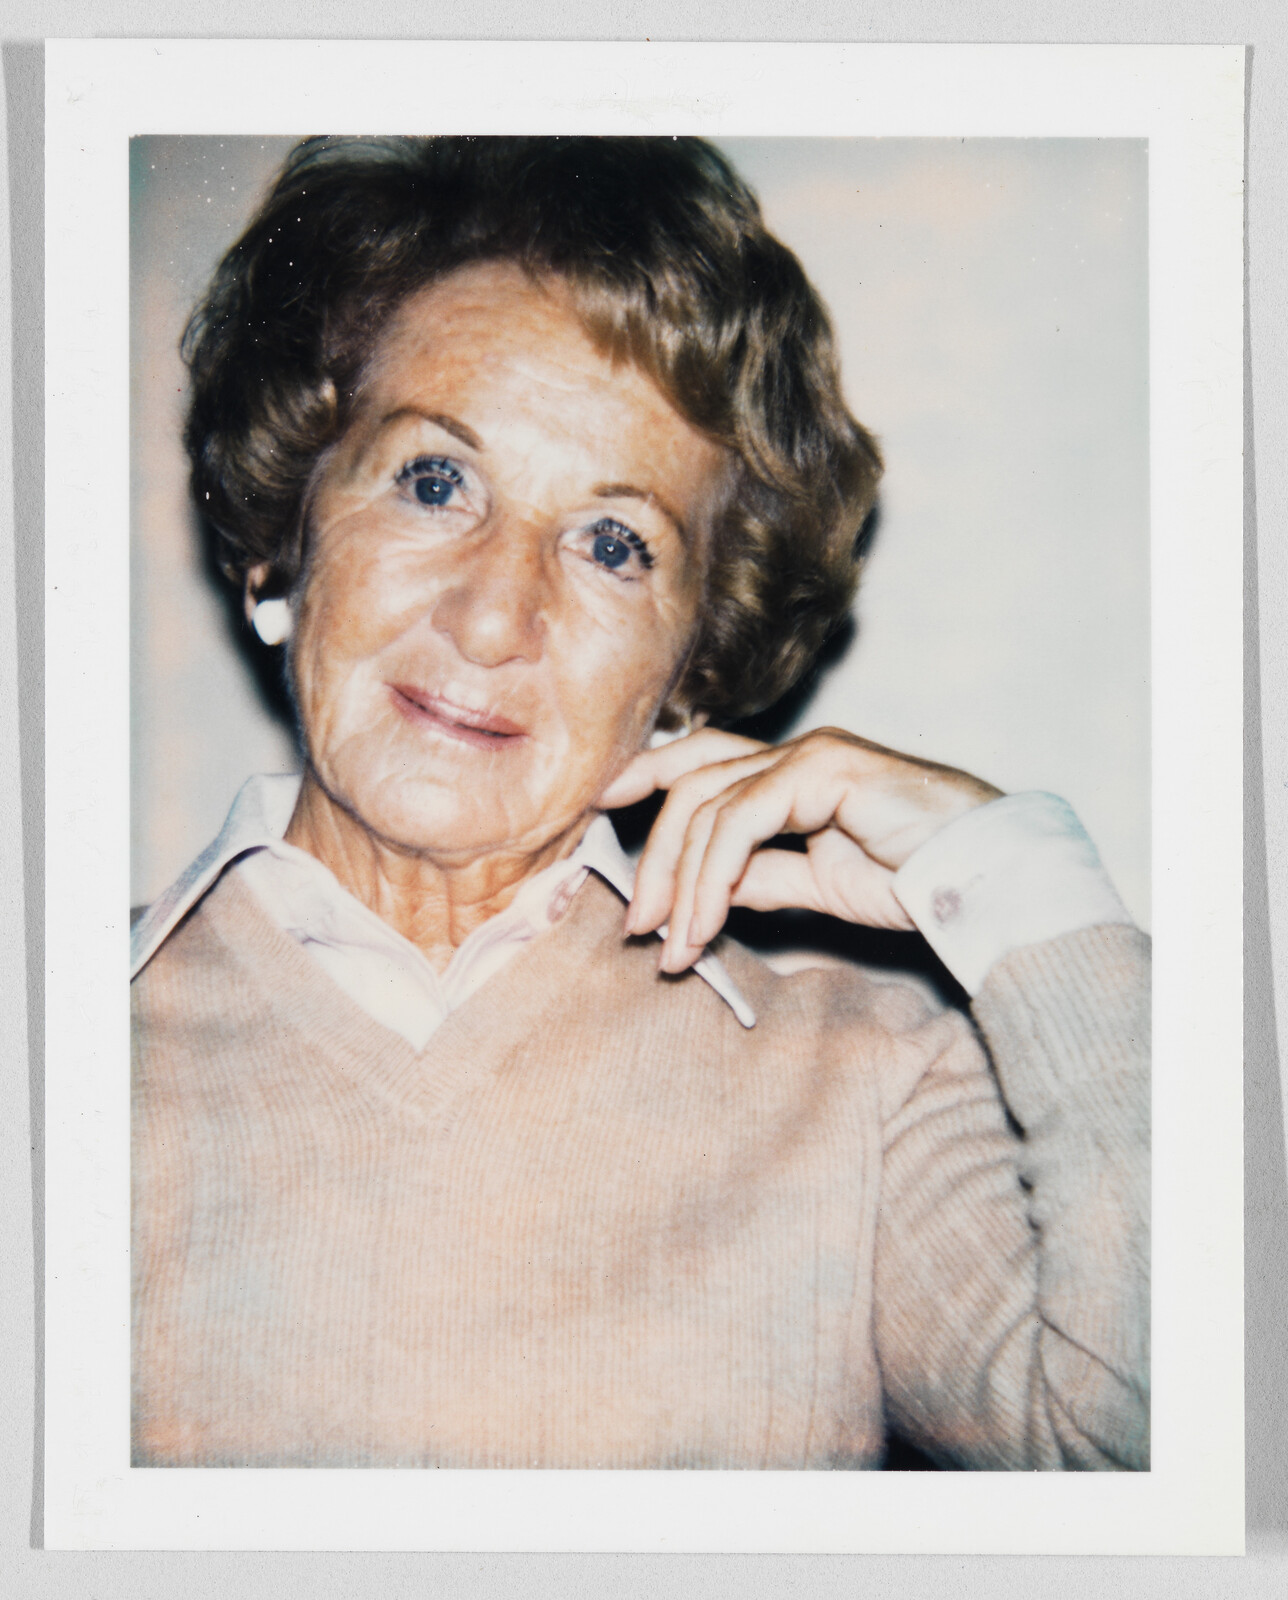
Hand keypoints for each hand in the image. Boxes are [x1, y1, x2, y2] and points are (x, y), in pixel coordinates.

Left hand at [598, 727, 1001, 972]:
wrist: (991, 881)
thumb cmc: (921, 880)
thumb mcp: (820, 884)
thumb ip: (763, 878)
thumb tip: (704, 891)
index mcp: (796, 773)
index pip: (702, 760)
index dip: (646, 775)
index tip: (599, 809)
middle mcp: (798, 754)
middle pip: (691, 781)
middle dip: (654, 853)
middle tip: (638, 924)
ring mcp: (813, 756)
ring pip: (709, 803)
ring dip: (680, 881)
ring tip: (671, 945)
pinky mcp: (827, 770)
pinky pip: (742, 820)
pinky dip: (712, 877)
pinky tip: (705, 925)